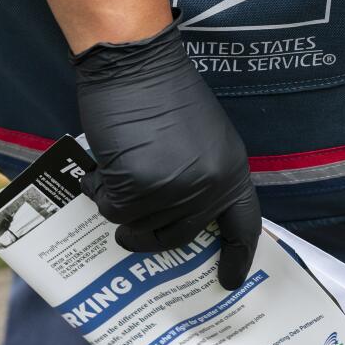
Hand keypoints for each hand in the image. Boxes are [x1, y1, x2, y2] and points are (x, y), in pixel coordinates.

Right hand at [71, 10, 260, 289]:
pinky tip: (104, 164)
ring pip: (137, 226)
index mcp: (231, 172)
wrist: (137, 62)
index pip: (243, 227)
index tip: (228, 282)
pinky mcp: (137, 186)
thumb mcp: (204, 139)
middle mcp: (207, 187)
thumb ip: (202, 176)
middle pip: (176, 237)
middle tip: (132, 219)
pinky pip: (111, 208)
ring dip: (120, 203)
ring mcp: (173, 190)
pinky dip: (101, 190)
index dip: (237, 258)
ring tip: (119, 168)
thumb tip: (184, 216)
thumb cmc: (164, 92)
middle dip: (149, 235)